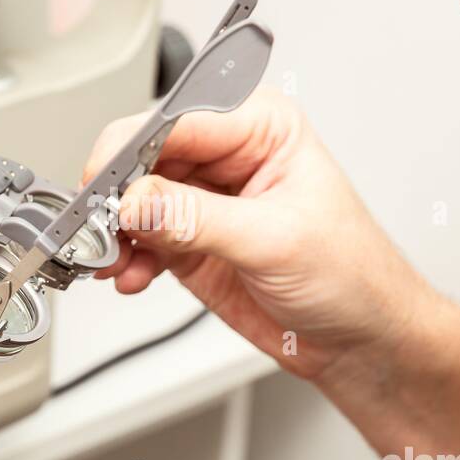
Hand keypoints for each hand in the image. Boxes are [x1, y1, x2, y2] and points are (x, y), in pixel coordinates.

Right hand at [80, 87, 437, 382]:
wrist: (362, 339)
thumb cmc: (353, 274)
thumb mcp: (275, 241)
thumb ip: (197, 219)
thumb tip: (136, 202)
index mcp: (262, 127)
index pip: (179, 120)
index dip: (132, 149)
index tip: (102, 184)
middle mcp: (230, 156)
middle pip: (145, 156)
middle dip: (116, 194)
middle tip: (97, 228)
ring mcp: (207, 199)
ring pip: (134, 199)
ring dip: (114, 232)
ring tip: (111, 259)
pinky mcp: (191, 240)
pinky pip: (139, 238)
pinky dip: (125, 257)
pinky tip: (130, 274)